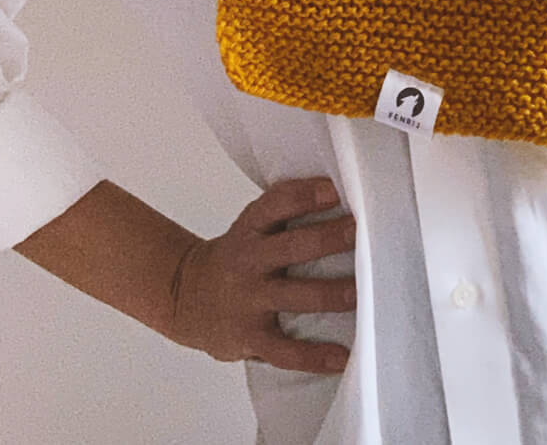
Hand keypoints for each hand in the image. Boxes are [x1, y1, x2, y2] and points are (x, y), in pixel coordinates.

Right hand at [167, 177, 357, 373]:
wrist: (185, 296)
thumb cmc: (237, 258)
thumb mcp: (251, 227)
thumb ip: (284, 213)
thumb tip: (339, 197)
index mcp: (251, 228)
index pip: (276, 204)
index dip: (304, 196)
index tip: (334, 190)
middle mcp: (250, 260)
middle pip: (291, 247)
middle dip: (327, 239)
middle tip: (358, 233)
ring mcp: (249, 299)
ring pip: (294, 296)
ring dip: (330, 294)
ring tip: (361, 292)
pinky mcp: (250, 336)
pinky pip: (284, 350)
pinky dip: (313, 356)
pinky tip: (340, 357)